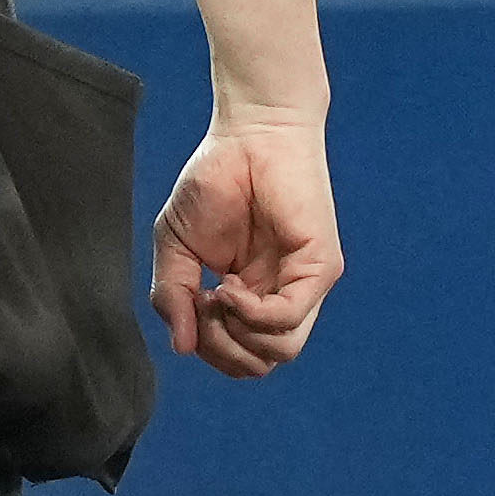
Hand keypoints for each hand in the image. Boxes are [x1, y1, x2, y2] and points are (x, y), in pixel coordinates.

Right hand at [150, 103, 340, 378]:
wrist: (248, 132)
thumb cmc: (214, 182)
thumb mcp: (175, 247)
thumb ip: (174, 297)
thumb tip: (181, 348)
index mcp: (254, 297)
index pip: (238, 357)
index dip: (207, 347)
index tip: (190, 302)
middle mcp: (283, 296)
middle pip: (258, 363)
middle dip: (218, 349)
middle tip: (201, 304)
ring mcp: (305, 285)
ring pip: (279, 352)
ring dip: (235, 334)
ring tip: (218, 293)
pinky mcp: (320, 267)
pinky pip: (287, 319)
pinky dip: (252, 313)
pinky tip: (230, 286)